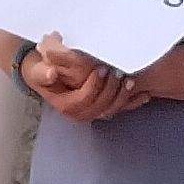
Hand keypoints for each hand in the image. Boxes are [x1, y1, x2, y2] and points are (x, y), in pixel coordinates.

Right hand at [24, 33, 145, 122]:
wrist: (47, 75)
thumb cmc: (44, 71)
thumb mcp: (38, 71)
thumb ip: (43, 73)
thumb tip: (52, 74)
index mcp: (65, 106)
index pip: (83, 100)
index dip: (94, 86)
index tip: (100, 69)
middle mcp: (80, 114)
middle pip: (101, 107)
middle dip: (111, 90)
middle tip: (117, 72)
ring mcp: (93, 112)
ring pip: (112, 109)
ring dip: (124, 96)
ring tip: (130, 80)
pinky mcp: (103, 108)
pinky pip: (120, 109)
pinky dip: (133, 103)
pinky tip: (145, 95)